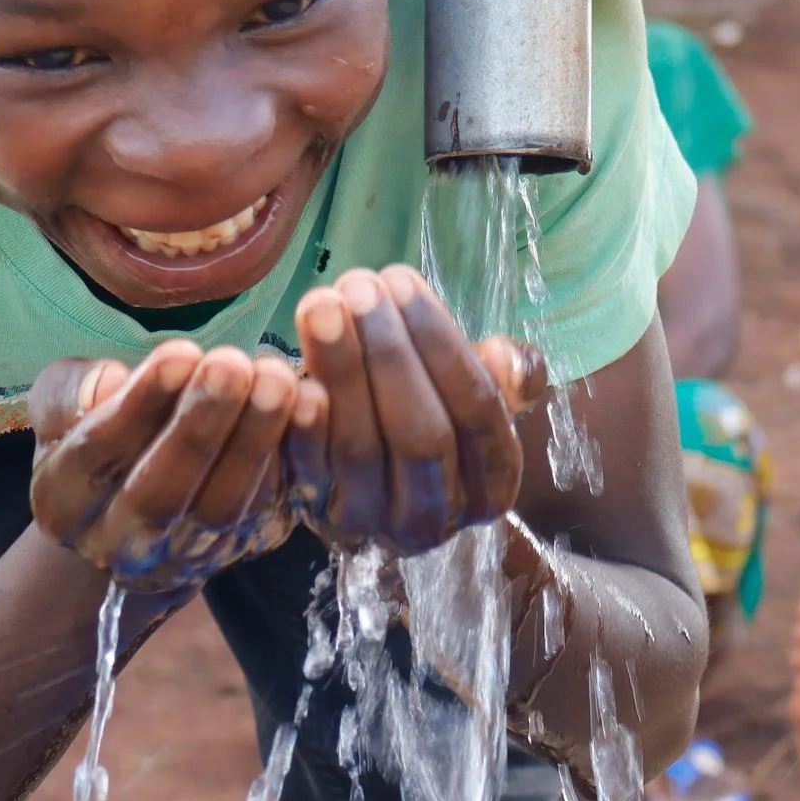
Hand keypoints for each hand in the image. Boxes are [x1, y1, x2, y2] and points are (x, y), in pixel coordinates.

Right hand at [27, 342, 308, 593]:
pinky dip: (287, 462)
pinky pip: (267, 511)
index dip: (138, 405)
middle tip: (234, 365)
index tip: (179, 353)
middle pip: (159, 493)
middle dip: (200, 426)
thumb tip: (107, 383)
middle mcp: (118, 543)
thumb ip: (70, 391)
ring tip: (277, 379)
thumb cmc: (100, 434)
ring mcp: (182, 556)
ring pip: (220, 507)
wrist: (133, 513)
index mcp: (63, 503)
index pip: (96, 456)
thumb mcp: (66, 406)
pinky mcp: (238, 548)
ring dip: (253, 442)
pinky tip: (307, 408)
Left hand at [284, 266, 545, 556]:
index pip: (477, 412)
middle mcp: (436, 514)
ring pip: (361, 446)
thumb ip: (504, 378)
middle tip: (362, 286)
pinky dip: (305, 426)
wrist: (376, 487)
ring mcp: (374, 518)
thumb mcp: (479, 401)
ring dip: (342, 369)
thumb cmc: (436, 417)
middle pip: (421, 434)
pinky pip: (310, 470)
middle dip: (390, 353)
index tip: (404, 282)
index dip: (442, 345)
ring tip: (324, 303)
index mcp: (490, 485)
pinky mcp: (317, 513)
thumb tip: (502, 358)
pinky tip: (295, 377)